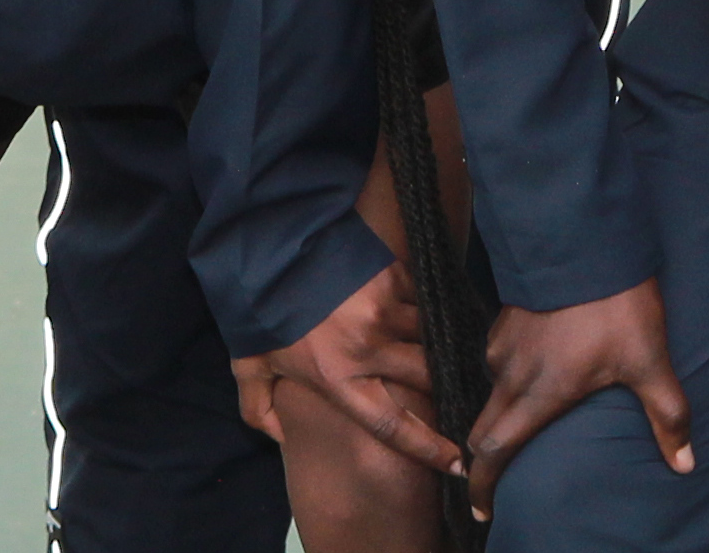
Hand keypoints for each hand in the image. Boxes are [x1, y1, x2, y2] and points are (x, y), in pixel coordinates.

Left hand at [259, 257, 461, 476]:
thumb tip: (280, 438)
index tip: (458, 464)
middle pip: (427, 378)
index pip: (394, 425)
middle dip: (439, 386)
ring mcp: (385, 310)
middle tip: (449, 390)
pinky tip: (417, 308)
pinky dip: (420, 307)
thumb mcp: (250, 365)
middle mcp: (369, 348)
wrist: (264, 245)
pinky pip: (421, 300)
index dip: (430, 448)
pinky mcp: (392, 276)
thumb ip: (259, 408)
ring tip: (439, 345)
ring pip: (428, 336)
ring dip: (430, 342)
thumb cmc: (257, 311)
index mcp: (338, 378)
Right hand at [468, 281, 691, 515]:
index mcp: (539, 393)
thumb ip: (667, 417)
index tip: (481, 510)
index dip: (482, 485)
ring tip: (523, 424)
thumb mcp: (648, 361)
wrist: (583, 237)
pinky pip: (498, 362)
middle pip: (484, 429)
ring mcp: (503, 344)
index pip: (496, 450)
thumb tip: (685, 465)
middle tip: (492, 481)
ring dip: (500, 415)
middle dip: (483, 460)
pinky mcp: (504, 321)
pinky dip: (508, 380)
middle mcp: (511, 373)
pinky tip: (534, 374)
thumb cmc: (614, 303)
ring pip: (492, 392)